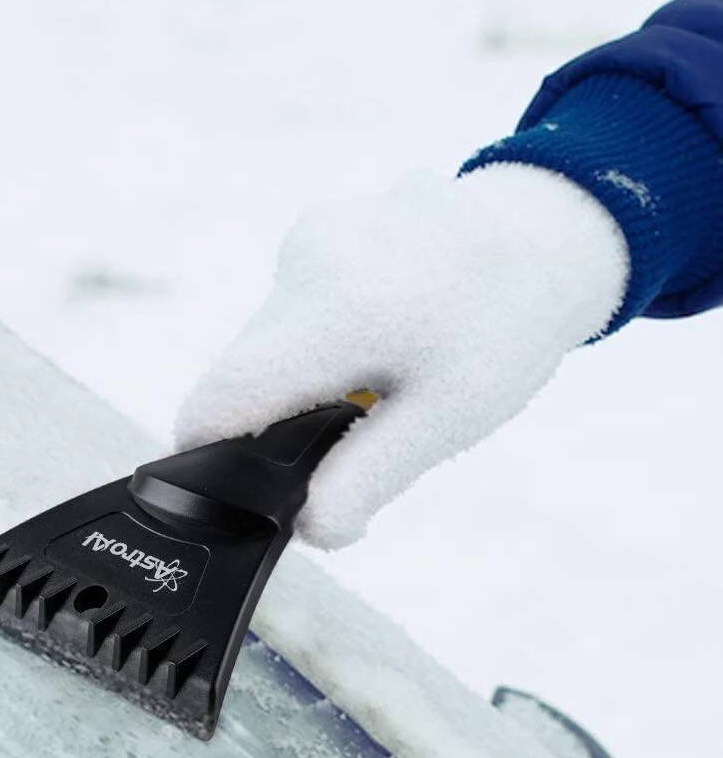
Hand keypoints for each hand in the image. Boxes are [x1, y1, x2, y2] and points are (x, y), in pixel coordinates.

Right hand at [175, 165, 628, 548]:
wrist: (549, 229)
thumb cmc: (506, 327)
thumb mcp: (449, 420)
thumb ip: (366, 479)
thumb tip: (306, 529)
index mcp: (336, 314)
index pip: (219, 399)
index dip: (207, 454)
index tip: (231, 487)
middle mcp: (305, 264)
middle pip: (240, 372)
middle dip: (280, 416)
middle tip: (358, 425)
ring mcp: (304, 238)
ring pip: (266, 340)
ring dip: (305, 374)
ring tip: (386, 367)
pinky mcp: (311, 229)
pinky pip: (289, 306)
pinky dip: (321, 334)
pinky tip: (385, 327)